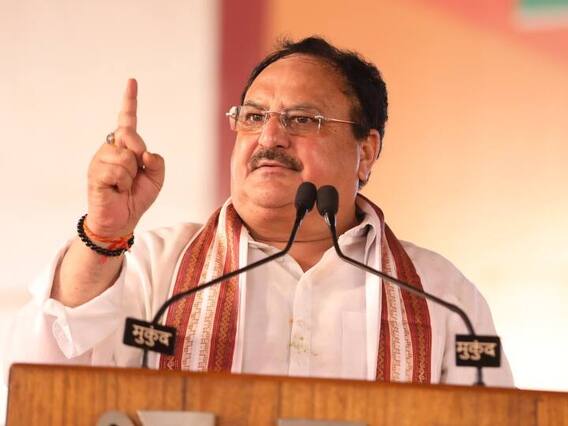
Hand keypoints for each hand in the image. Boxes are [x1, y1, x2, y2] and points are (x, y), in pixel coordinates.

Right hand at [86, 79, 164, 236]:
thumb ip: (157, 162)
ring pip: (125, 156)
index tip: (132, 81)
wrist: (122, 220)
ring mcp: (100, 160)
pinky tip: (116, 190)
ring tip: (123, 186)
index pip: (127, 121)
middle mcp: (111, 149)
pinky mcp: (95, 173)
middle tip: (134, 175)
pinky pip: (117, 170)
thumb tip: (145, 153)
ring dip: (131, 174)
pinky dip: (122, 183)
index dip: (130, 101)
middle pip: (130, 136)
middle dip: (139, 155)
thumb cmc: (136, 197)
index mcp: (125, 147)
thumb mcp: (156, 179)